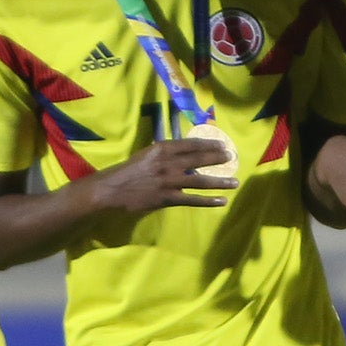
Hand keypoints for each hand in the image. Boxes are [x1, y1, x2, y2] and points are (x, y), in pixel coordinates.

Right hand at [91, 137, 237, 218]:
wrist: (111, 190)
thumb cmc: (126, 172)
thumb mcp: (145, 155)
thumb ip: (163, 154)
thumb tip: (182, 155)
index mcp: (162, 149)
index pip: (191, 144)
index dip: (209, 144)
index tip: (222, 144)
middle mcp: (168, 163)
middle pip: (199, 159)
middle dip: (218, 158)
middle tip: (232, 158)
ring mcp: (169, 181)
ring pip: (200, 179)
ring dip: (219, 181)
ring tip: (234, 182)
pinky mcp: (167, 198)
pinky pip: (192, 199)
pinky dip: (208, 201)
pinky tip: (221, 201)